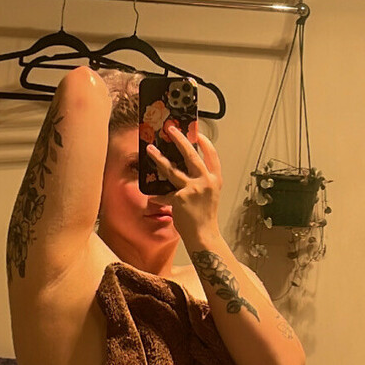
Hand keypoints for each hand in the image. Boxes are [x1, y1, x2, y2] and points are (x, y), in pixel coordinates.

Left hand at [147, 124, 222, 248]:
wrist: (203, 235)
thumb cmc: (205, 216)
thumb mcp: (209, 195)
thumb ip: (200, 182)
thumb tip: (184, 170)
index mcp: (215, 180)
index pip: (212, 156)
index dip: (205, 143)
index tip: (197, 133)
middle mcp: (205, 181)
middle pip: (190, 155)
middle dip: (179, 140)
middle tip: (170, 129)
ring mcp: (192, 188)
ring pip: (171, 169)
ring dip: (158, 158)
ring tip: (149, 150)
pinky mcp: (179, 197)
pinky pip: (165, 194)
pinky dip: (158, 196)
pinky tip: (152, 197)